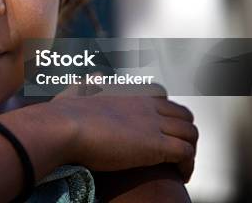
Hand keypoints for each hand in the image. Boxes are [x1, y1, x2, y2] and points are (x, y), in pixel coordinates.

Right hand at [49, 82, 197, 181]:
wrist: (62, 128)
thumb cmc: (61, 114)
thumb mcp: (76, 90)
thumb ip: (88, 82)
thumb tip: (94, 76)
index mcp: (128, 92)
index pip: (161, 95)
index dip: (163, 112)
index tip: (157, 130)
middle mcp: (144, 104)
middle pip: (182, 113)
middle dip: (182, 132)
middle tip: (172, 152)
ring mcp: (152, 123)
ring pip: (190, 133)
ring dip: (189, 150)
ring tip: (179, 168)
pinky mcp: (155, 145)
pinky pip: (186, 153)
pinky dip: (187, 165)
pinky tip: (178, 175)